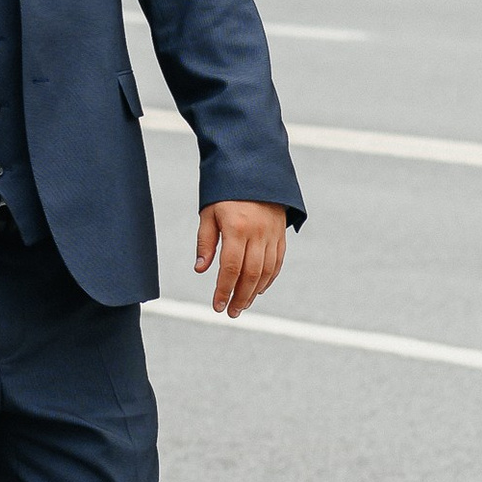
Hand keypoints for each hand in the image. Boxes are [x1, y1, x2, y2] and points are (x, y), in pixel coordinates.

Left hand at [194, 200, 287, 318]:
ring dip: (254, 292)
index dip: (224, 290)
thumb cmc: (225, 191)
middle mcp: (258, 233)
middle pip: (250, 274)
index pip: (231, 267)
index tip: (217, 306)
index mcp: (237, 227)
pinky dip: (268, 279)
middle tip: (231, 312)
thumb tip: (200, 269)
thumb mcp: (209, 212)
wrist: (255, 169)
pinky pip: (277, 262)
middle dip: (240, 297)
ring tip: (242, 306)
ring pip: (266, 271)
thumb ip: (205, 241)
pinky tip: (257, 289)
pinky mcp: (281, 234)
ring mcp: (272, 234)